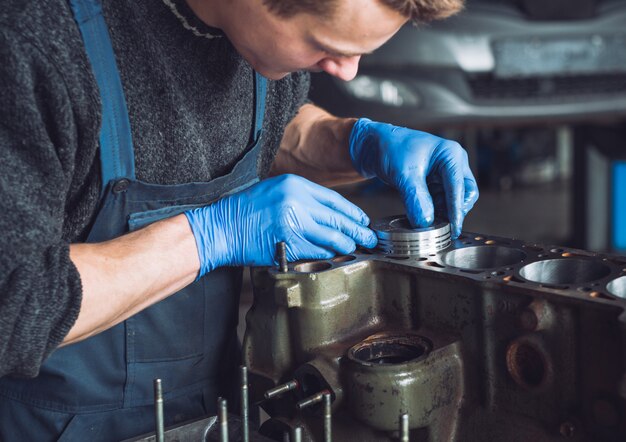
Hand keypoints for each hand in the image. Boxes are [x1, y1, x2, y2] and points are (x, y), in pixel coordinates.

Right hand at [184, 174, 376, 276]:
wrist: (221, 227)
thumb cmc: (245, 210)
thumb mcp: (275, 191)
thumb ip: (301, 198)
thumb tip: (329, 213)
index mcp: (295, 185)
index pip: (333, 199)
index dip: (352, 212)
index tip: (362, 220)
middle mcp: (296, 201)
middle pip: (337, 218)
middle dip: (356, 230)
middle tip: (369, 237)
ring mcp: (293, 223)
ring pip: (330, 236)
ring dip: (345, 244)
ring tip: (356, 247)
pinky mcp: (288, 243)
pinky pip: (316, 250)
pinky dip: (328, 253)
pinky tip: (335, 254)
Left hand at [349, 118, 478, 237]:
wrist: (373, 145)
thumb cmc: (390, 148)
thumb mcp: (403, 174)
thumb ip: (416, 198)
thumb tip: (425, 222)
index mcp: (451, 155)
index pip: (459, 187)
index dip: (457, 210)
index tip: (454, 228)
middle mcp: (453, 163)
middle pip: (465, 194)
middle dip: (454, 211)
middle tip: (440, 228)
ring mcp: (445, 174)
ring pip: (453, 200)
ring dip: (444, 213)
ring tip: (428, 224)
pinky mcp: (435, 183)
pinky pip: (441, 202)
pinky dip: (435, 212)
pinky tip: (423, 218)